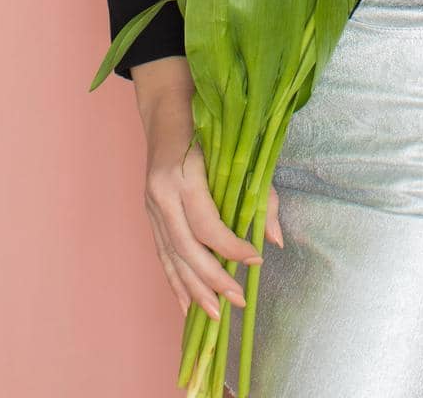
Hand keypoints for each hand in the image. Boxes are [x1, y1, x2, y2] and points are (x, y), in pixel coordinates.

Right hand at [141, 91, 283, 323]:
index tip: (255, 260)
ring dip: (193, 289)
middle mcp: (161, 194)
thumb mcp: (237, 150)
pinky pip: (161, 254)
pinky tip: (186, 305)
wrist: (166, 105)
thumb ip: (260, 194)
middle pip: (186, 248)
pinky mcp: (148, 214)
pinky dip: (174, 280)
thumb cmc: (207, 122)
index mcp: (182, 174)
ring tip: (213, 317)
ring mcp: (150, 206)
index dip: (230, 247)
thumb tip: (274, 240)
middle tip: (237, 301)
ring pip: (171, 256)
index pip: (206, 223)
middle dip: (212, 279)